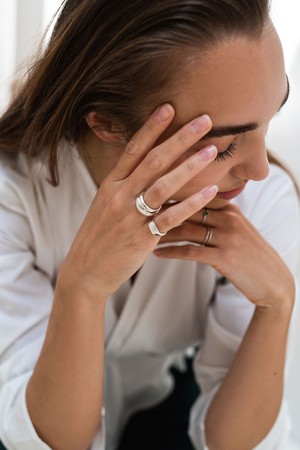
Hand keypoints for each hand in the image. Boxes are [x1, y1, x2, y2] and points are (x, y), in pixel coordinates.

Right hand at [57, 104, 218, 300]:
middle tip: (204, 120)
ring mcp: (131, 216)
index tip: (169, 108)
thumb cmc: (98, 237)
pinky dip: (192, 202)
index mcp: (110, 185)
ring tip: (212, 150)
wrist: (85, 271)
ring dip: (190, 165)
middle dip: (180, 138)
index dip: (151, 128)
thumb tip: (144, 169)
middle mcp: (120, 196)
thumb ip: (123, 186)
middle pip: (153, 161)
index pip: (132, 150)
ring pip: (164, 185)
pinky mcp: (142, 237)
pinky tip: (211, 191)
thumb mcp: (104, 205)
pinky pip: (171, 216)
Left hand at [155, 203, 294, 310]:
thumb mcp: (236, 230)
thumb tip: (188, 209)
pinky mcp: (225, 257)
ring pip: (186, 229)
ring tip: (141, 234)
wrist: (273, 282)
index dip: (169, 193)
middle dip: (159, 209)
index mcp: (229, 208)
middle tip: (136, 212)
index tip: (146, 194)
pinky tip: (155, 253)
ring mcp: (227, 237)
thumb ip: (216, 217)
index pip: (194, 194)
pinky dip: (171, 251)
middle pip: (186, 209)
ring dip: (160, 232)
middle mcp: (228, 218)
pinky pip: (190, 252)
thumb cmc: (250, 256)